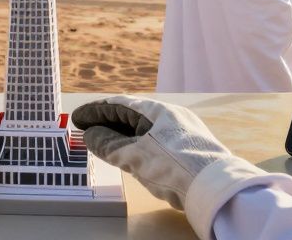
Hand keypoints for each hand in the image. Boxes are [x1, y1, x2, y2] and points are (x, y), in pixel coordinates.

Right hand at [74, 96, 287, 239]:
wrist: (214, 187)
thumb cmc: (172, 166)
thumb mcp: (134, 155)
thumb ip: (109, 144)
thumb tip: (91, 135)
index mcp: (158, 110)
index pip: (120, 104)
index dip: (95, 111)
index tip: (77, 118)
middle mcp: (171, 116)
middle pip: (132, 115)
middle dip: (107, 123)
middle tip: (86, 131)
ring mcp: (181, 132)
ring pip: (144, 129)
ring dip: (121, 135)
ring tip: (103, 143)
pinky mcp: (188, 149)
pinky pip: (155, 141)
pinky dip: (136, 145)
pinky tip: (131, 155)